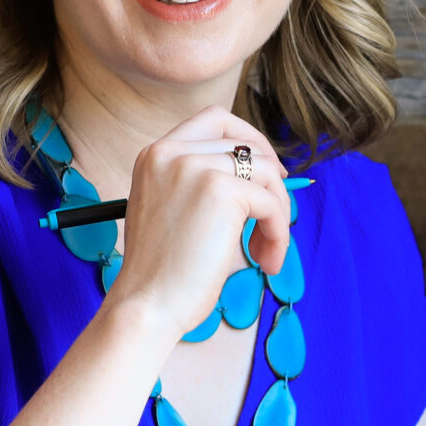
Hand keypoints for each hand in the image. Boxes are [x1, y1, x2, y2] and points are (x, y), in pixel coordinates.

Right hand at [103, 106, 290, 337]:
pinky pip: (272, 204)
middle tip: (278, 206)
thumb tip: (256, 177)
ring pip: (266, 172)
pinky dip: (278, 234)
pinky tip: (266, 262)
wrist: (146, 305)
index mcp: (156, 154)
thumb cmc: (161, 272)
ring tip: (266, 252)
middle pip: (245, 141)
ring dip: (277, 214)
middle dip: (271, 173)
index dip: (248, 138)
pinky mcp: (223, 191)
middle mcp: (172, 152)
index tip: (265, 169)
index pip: (214, 120)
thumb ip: (197, 183)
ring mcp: (197, 167)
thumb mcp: (167, 209)